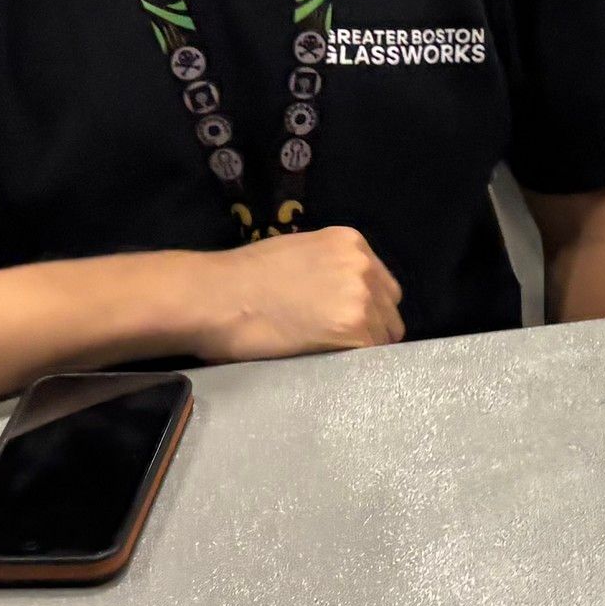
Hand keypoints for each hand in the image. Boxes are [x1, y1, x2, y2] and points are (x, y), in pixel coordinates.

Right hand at [187, 227, 405, 359]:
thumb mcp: (298, 252)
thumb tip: (342, 296)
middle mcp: (363, 265)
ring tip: (326, 354)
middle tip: (337, 344)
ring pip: (384, 336)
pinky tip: (327, 361)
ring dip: (361, 348)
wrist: (215, 296)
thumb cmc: (242, 277)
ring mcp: (361, 296)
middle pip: (389, 311)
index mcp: (351, 242)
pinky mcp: (354, 328)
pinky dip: (355, 363)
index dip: (368, 310)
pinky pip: (371, 355)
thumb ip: (330, 268)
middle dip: (370, 328)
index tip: (349, 325)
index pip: (382, 286)